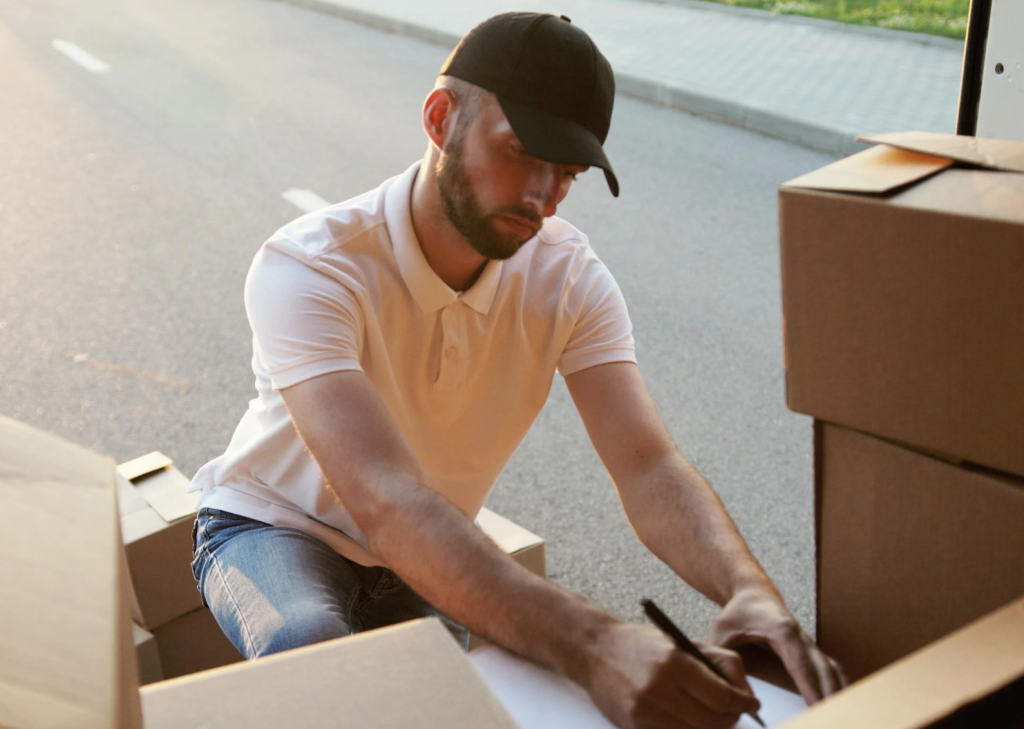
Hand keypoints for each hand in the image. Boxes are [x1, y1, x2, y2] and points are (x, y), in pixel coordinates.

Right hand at [584, 621, 761, 728]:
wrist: (594, 650)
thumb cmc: (642, 644)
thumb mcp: (682, 643)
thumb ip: (719, 663)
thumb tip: (745, 695)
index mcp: (673, 663)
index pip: (723, 698)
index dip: (743, 704)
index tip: (752, 704)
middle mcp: (658, 689)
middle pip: (712, 723)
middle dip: (731, 720)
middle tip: (735, 713)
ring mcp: (643, 711)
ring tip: (713, 716)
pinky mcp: (633, 726)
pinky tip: (690, 721)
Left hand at [708, 587, 846, 703]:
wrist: (753, 593)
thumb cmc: (738, 612)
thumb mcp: (720, 632)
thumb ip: (722, 661)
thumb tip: (731, 690)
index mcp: (782, 631)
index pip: (801, 665)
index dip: (811, 688)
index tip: (817, 708)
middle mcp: (801, 638)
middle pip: (824, 670)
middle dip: (831, 696)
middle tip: (832, 719)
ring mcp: (809, 644)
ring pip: (832, 671)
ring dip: (839, 693)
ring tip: (840, 716)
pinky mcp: (811, 651)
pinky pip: (830, 670)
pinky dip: (838, 686)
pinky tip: (840, 704)